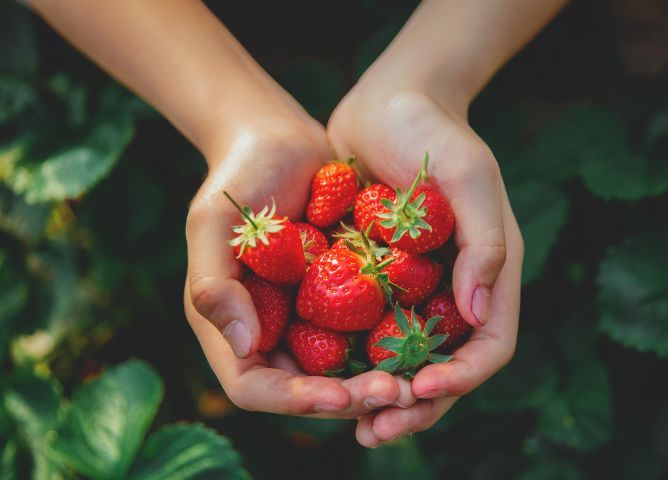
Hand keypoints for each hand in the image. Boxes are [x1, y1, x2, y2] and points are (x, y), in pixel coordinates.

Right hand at [185, 114, 414, 417]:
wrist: (280, 140)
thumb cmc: (238, 176)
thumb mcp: (214, 223)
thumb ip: (214, 284)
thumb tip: (242, 347)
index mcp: (231, 324)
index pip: (254, 386)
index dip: (295, 400)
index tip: (341, 396)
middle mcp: (269, 330)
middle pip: (305, 389)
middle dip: (349, 398)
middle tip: (397, 392)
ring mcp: (305, 316)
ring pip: (340, 370)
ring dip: (375, 380)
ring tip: (416, 378)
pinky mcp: (339, 297)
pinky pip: (364, 332)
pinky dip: (389, 345)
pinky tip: (424, 342)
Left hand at [328, 86, 523, 444]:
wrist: (387, 102)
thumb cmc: (433, 133)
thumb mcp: (469, 176)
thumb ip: (485, 242)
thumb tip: (479, 315)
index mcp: (488, 273)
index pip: (488, 345)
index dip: (461, 377)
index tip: (419, 386)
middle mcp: (455, 290)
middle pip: (446, 367)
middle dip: (417, 404)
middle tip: (377, 430)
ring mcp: (416, 289)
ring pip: (406, 360)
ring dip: (384, 397)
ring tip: (353, 424)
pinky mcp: (378, 280)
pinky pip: (368, 332)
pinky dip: (354, 362)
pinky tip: (324, 379)